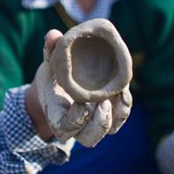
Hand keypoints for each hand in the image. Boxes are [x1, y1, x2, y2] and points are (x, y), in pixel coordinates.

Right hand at [31, 29, 131, 147]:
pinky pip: (119, 118)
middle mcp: (77, 124)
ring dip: (115, 117)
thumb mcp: (48, 61)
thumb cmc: (53, 72)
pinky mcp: (110, 111)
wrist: (63, 81)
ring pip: (108, 131)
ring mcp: (94, 120)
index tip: (79, 104)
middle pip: (89, 138)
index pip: (64, 130)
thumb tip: (53, 35)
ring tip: (117, 96)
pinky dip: (124, 108)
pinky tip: (124, 91)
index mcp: (57, 115)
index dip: (74, 122)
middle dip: (98, 124)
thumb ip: (49, 50)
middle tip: (103, 103)